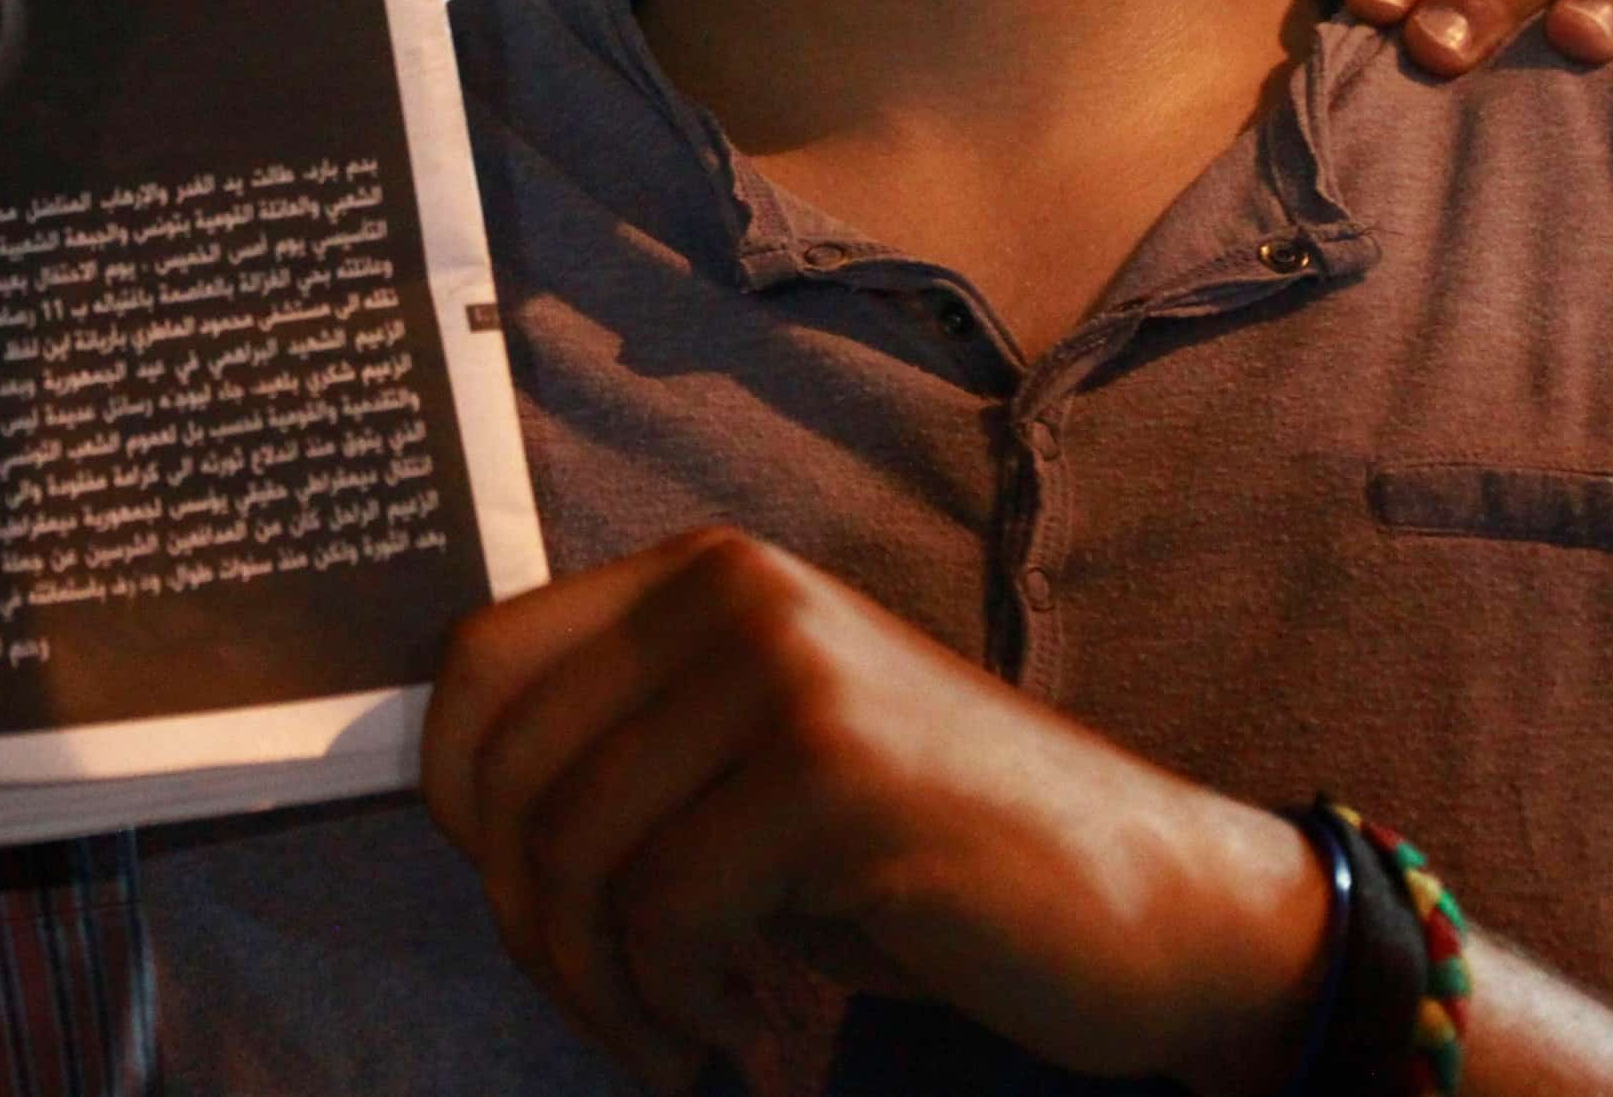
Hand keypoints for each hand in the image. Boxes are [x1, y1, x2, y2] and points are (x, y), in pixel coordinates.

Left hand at [421, 529, 1328, 1096]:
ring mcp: (786, 668)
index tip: (522, 905)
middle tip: (610, 1007)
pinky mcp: (833, 769)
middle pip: (508, 770)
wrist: (1157, 902)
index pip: (477, 664)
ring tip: (672, 1036)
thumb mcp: (750, 766)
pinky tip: (740, 1030)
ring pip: (574, 850)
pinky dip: (678, 1001)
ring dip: (601, 986)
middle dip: (530, 923)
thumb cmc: (931, 858)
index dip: (455, 800)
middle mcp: (732, 592)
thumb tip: (458, 809)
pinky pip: (664, 910)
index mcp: (699, 577)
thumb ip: (627, 751)